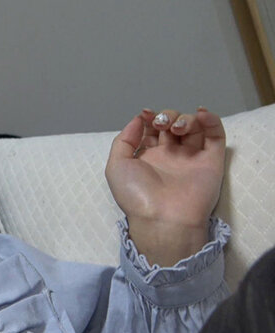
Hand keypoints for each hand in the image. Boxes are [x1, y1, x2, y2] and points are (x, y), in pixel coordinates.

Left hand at [105, 108, 225, 265]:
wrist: (163, 218)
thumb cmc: (137, 195)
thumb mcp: (116, 166)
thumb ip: (124, 140)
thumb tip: (138, 119)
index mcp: (147, 157)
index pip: (151, 129)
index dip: (149, 118)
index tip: (146, 114)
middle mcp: (170, 155)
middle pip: (172, 124)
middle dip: (166, 117)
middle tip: (161, 124)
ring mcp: (191, 157)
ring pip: (193, 127)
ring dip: (185, 119)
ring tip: (176, 128)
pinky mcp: (212, 160)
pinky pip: (216, 135)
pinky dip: (211, 120)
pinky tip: (202, 114)